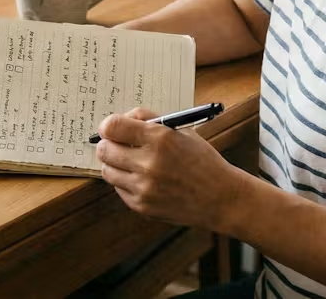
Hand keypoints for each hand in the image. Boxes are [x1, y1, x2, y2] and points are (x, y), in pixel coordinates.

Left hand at [94, 107, 250, 231]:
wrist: (220, 198)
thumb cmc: (201, 160)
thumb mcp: (181, 130)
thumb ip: (149, 119)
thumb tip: (120, 120)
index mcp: (160, 139)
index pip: (112, 127)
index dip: (108, 126)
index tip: (112, 128)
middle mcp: (149, 163)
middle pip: (104, 150)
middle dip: (109, 144)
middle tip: (118, 144)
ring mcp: (144, 188)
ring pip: (107, 171)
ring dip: (115, 164)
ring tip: (131, 162)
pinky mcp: (142, 206)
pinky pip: (119, 189)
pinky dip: (125, 182)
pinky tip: (142, 179)